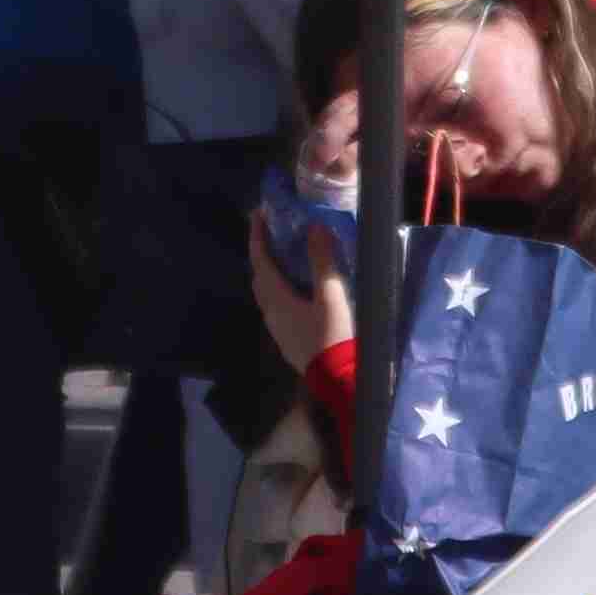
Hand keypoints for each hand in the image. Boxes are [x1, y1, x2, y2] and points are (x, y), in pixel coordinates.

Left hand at [246, 212, 355, 381]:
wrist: (337, 380)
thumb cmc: (332, 336)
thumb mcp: (331, 296)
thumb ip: (322, 261)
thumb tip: (314, 227)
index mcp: (276, 300)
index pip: (261, 261)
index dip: (258, 236)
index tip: (258, 214)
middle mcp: (271, 313)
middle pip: (260, 277)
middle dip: (262, 252)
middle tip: (273, 232)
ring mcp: (279, 328)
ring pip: (267, 292)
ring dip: (272, 270)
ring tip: (286, 255)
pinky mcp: (289, 337)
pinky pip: (278, 303)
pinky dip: (282, 286)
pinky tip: (299, 285)